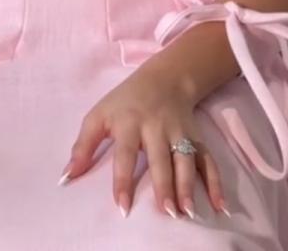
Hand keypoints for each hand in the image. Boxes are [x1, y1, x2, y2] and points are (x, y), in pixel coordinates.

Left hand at [59, 62, 228, 220]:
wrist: (164, 77)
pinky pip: (209, 160)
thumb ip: (83, 146)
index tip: (122, 207)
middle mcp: (157, 127)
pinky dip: (216, 182)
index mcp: (130, 122)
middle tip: (167, 212)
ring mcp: (180, 132)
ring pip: (186, 159)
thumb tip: (66, 178)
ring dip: (189, 186)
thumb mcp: (99, 115)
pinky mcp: (196, 137)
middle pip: (161, 158)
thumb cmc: (125, 101)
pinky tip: (221, 205)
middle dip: (165, 184)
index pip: (125, 153)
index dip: (123, 180)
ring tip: (189, 212)